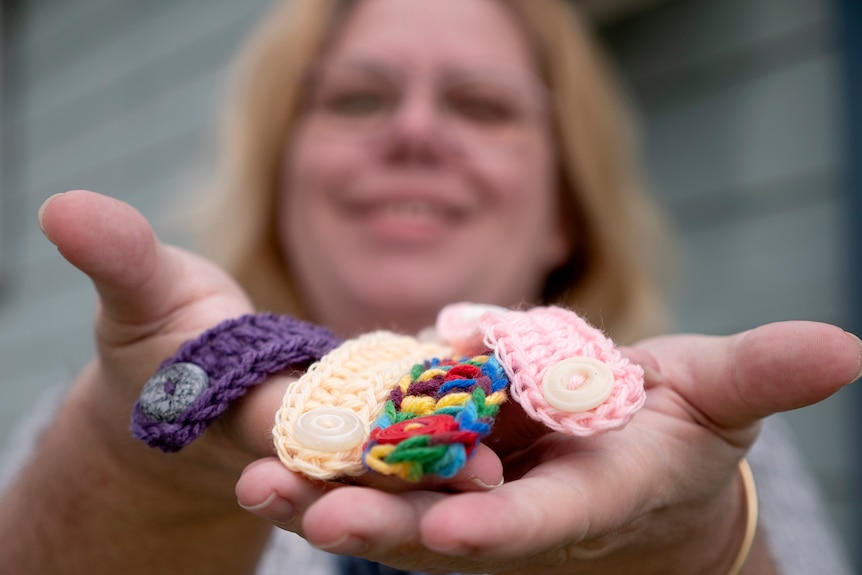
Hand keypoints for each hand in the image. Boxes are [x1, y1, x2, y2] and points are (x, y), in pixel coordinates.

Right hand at [4, 190, 499, 574]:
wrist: (190, 383)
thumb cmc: (161, 336)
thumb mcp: (140, 294)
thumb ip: (118, 259)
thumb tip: (63, 206)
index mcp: (240, 414)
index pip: (285, 428)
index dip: (331, 431)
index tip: (387, 437)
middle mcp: (293, 440)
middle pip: (351, 458)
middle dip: (405, 470)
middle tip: (477, 479)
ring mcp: (330, 443)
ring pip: (387, 459)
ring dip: (437, 467)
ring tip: (496, 472)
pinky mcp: (356, 431)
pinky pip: (405, 435)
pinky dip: (442, 434)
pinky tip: (493, 428)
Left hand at [236, 320, 861, 573]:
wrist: (627, 465)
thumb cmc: (675, 430)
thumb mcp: (719, 396)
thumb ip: (764, 374)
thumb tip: (849, 348)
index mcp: (588, 496)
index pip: (543, 519)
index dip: (502, 527)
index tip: (453, 535)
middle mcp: (517, 509)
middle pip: (444, 525)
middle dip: (380, 524)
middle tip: (306, 513)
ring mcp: (472, 492)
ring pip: (395, 503)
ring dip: (327, 494)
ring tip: (257, 485)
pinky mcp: (443, 468)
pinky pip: (383, 468)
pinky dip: (332, 464)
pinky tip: (274, 449)